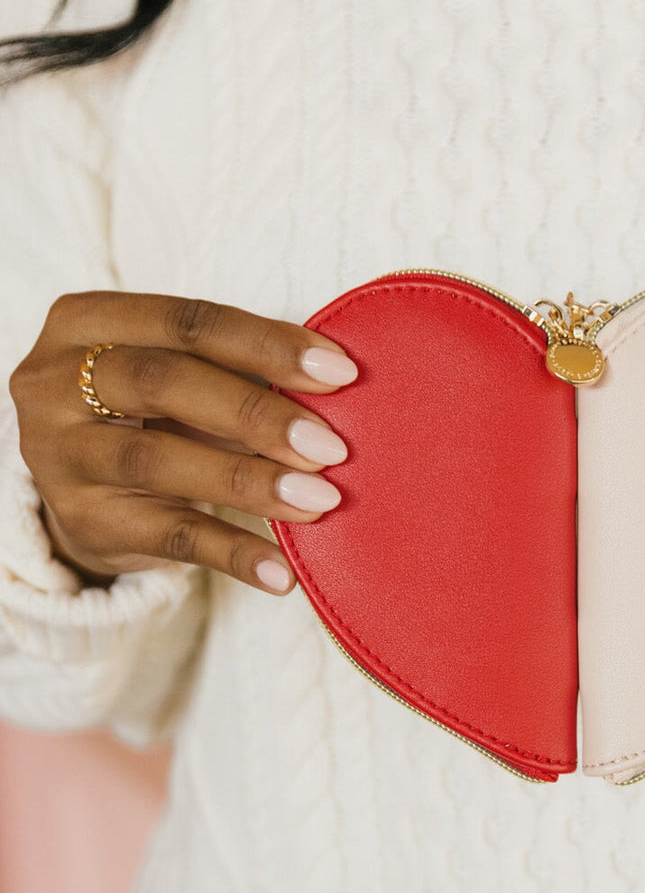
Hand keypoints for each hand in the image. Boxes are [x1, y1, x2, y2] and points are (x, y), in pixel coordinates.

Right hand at [8, 292, 358, 594]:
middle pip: (165, 383)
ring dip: (250, 483)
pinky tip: (282, 571)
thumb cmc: (152, 410)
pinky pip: (168, 536)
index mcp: (86, 321)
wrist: (84, 486)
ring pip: (160, 462)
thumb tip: (335, 387)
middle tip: (331, 446)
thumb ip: (238, 371)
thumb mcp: (180, 375)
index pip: (186, 322)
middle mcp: (55, 382)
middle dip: (258, 414)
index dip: (267, 344)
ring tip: (319, 500)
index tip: (341, 372)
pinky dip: (233, 554)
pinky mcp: (83, 520)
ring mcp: (60, 454)